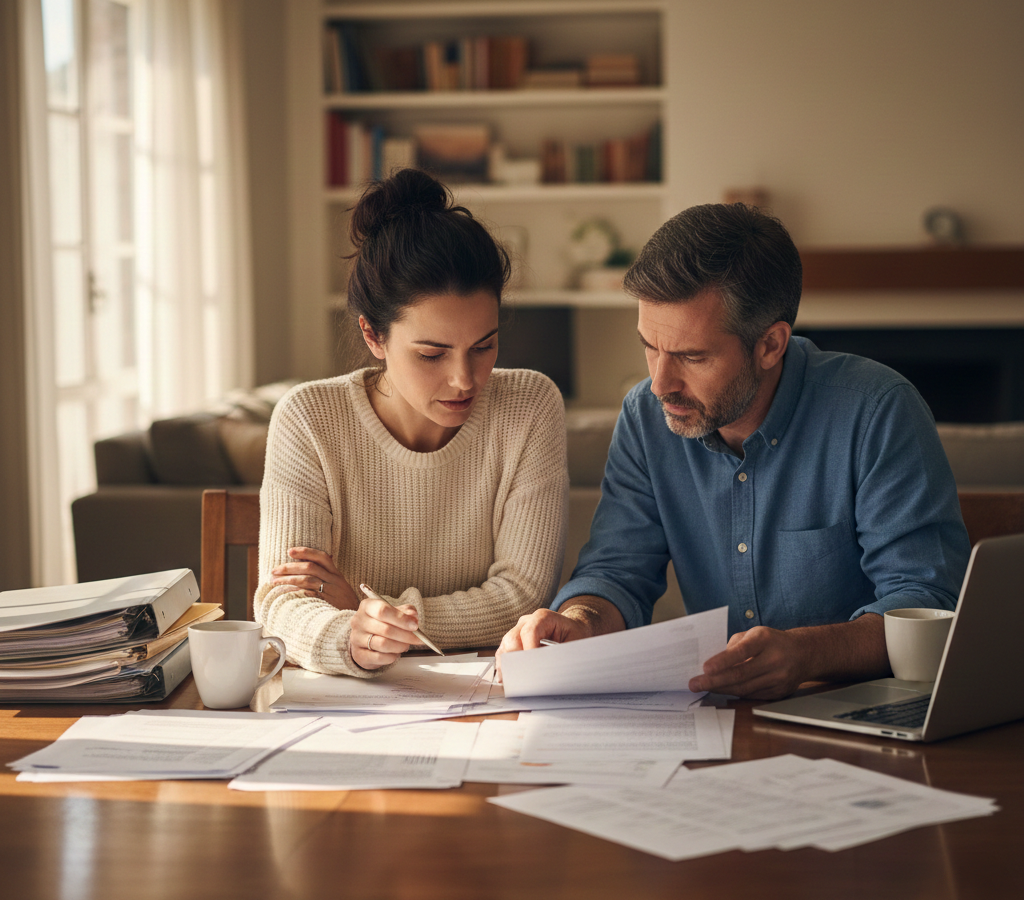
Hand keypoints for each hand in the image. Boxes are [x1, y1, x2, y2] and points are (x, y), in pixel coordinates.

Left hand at [270, 547, 359, 609]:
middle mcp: (334, 580)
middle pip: (310, 567)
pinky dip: (295, 592)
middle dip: (290, 567)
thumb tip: (306, 569)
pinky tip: (285, 593)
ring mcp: (331, 591)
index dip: (305, 552)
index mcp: (336, 574)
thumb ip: (327, 577)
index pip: (322, 557)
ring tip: (274, 581)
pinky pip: (308, 594)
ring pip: (307, 579)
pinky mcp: (327, 603)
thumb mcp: (340, 587)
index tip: (290, 551)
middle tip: (274, 570)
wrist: (357, 618)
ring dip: (288, 579)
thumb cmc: (345, 604)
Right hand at [350, 596, 420, 669]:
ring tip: (406, 645)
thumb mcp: (394, 612)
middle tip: (417, 639)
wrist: (365, 639)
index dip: (401, 619)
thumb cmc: (382, 622)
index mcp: (367, 606)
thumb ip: (405, 611)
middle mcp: (358, 621)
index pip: (383, 610)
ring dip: (400, 646)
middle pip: (385, 629)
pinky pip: (379, 657)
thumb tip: (413, 616)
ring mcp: (356, 639)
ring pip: (383, 644)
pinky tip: (396, 653)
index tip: (415, 625)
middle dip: (406, 635)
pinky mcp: (359, 655)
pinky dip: (392, 656)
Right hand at [494, 609, 593, 681]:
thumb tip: (552, 669)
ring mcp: (517, 631)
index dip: (529, 651)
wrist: (572, 630)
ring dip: (507, 666)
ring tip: (511, 683)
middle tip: (521, 680)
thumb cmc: (575, 636)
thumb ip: (564, 653)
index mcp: (543, 617)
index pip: (529, 632)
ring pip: (505, 647)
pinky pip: (503, 654)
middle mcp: (526, 622)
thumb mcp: (576, 642)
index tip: (533, 669)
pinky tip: (506, 680)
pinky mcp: (513, 643)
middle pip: (512, 639)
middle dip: (515, 661)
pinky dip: (505, 667)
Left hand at [688, 626, 806, 699]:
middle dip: (714, 681)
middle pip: (741, 674)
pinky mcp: (779, 692)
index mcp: (765, 640)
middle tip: (695, 683)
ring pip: (744, 688)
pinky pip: (751, 695)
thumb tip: (715, 662)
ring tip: (703, 687)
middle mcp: (774, 659)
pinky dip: (734, 693)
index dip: (722, 661)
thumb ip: (734, 645)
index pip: (742, 652)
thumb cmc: (772, 641)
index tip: (705, 668)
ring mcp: (778, 678)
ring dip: (721, 689)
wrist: (803, 654)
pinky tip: (722, 690)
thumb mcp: (754, 633)